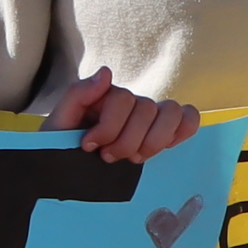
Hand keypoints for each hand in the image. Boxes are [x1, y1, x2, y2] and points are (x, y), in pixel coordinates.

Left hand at [41, 66, 198, 163]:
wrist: (68, 175)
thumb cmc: (63, 148)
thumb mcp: (59, 123)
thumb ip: (77, 94)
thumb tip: (107, 73)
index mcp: (107, 96)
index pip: (124, 98)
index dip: (109, 125)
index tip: (89, 146)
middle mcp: (132, 104)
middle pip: (147, 108)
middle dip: (127, 140)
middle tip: (108, 157)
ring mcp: (151, 117)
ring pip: (172, 112)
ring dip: (154, 140)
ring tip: (134, 159)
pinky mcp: (166, 133)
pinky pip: (188, 119)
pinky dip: (183, 130)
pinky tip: (165, 148)